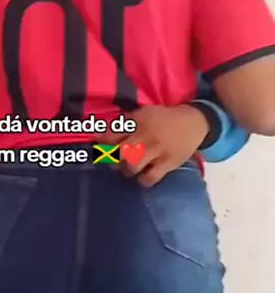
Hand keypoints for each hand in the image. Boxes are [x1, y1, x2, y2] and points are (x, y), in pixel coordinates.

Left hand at [94, 104, 209, 186]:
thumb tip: (104, 133)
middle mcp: (145, 136)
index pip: (112, 134)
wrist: (194, 122)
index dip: (101, 142)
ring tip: (128, 168)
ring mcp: (157, 151)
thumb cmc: (165, 118)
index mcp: (138, 122)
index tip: (98, 145)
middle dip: (112, 159)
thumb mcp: (144, 113)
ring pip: (132, 166)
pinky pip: (149, 178)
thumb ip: (126, 123)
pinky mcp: (168, 163)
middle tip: (114, 161)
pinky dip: (143, 180)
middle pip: (119, 153)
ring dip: (126, 170)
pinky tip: (143, 176)